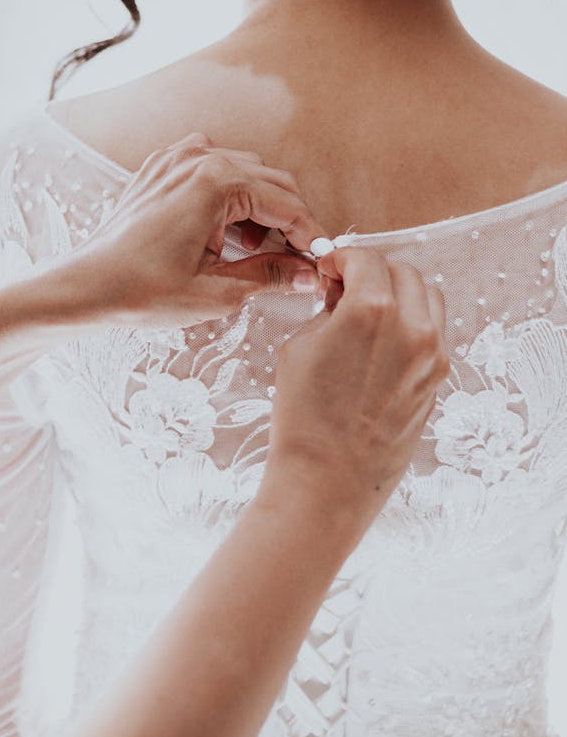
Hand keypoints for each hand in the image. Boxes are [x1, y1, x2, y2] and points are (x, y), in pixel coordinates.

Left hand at [63, 132, 329, 328]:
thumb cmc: (141, 290)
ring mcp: (177, 158)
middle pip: (271, 181)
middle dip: (289, 221)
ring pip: (244, 171)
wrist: (86, 286)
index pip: (287, 204)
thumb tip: (307, 273)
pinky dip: (227, 193)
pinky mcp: (161, 167)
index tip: (320, 261)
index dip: (310, 236)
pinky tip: (220, 228)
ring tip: (251, 252)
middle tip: (294, 261)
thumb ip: (269, 275)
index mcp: (217, 182)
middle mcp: (199, 158)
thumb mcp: (217, 291)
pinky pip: (211, 166)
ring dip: (259, 207)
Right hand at [259, 244, 449, 546]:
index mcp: (372, 310)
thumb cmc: (304, 416)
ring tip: (370, 312)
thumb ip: (328, 309)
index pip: (365, 258)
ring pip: (428, 296)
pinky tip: (384, 339)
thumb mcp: (300, 346)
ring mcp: (432, 354)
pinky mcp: (437, 378)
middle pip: (402, 271)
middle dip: (372, 271)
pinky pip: (434, 330)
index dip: (341, 258)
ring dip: (400, 292)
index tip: (328, 269)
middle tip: (345, 287)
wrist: (328, 478)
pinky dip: (413, 321)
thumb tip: (342, 295)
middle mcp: (411, 326)